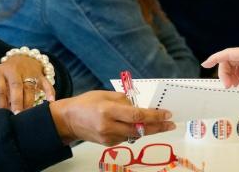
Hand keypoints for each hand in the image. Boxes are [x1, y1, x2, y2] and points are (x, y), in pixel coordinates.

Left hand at [0, 55, 55, 113]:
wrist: (20, 60)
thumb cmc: (4, 79)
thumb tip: (3, 114)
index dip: (0, 104)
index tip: (3, 116)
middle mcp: (13, 69)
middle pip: (16, 86)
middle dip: (17, 102)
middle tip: (17, 115)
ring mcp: (28, 71)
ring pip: (30, 88)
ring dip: (29, 102)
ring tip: (27, 116)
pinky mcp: (40, 75)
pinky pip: (46, 84)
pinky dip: (49, 92)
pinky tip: (50, 101)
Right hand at [49, 91, 175, 145]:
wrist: (68, 120)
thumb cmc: (85, 104)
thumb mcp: (105, 94)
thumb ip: (124, 100)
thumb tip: (141, 106)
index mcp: (108, 110)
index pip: (137, 115)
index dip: (154, 116)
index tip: (166, 114)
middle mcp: (109, 126)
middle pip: (139, 129)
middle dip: (158, 127)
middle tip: (170, 124)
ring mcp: (108, 137)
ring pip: (135, 135)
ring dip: (148, 130)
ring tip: (160, 125)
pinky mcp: (108, 144)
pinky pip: (126, 137)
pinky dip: (134, 131)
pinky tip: (137, 126)